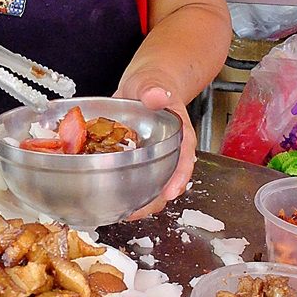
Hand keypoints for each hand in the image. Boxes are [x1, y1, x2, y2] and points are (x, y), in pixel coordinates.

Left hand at [114, 81, 196, 220]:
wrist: (142, 86)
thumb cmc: (152, 84)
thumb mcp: (152, 84)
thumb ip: (154, 90)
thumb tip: (156, 96)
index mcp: (179, 133)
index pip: (186, 157)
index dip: (179, 177)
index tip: (170, 192)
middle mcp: (168, 151)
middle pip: (170, 180)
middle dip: (156, 199)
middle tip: (137, 212)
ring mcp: (153, 157)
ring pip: (153, 184)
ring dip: (141, 201)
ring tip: (123, 213)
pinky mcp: (137, 160)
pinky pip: (134, 178)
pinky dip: (125, 190)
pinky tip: (111, 199)